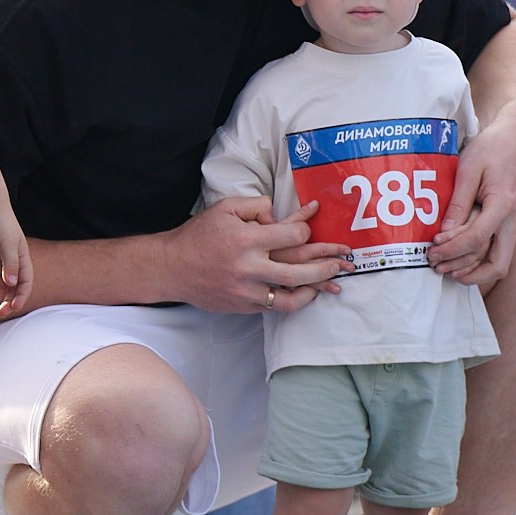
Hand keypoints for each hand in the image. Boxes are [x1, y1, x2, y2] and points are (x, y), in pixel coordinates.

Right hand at [169, 196, 351, 313]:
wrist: (172, 267)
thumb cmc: (200, 235)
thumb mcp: (226, 208)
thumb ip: (256, 207)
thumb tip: (279, 216)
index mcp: (246, 239)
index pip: (292, 235)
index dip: (307, 228)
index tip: (313, 225)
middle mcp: (248, 267)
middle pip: (298, 270)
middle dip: (326, 265)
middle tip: (343, 261)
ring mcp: (246, 291)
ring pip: (289, 296)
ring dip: (315, 290)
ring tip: (331, 284)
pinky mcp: (242, 306)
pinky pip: (274, 307)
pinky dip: (293, 301)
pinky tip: (305, 295)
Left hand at [428, 107, 515, 287]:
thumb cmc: (493, 148)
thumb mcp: (469, 168)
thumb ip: (458, 202)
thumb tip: (444, 233)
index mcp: (504, 204)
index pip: (478, 239)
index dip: (452, 248)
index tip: (432, 248)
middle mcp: (514, 221)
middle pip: (497, 265)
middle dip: (467, 274)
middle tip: (439, 268)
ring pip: (499, 263)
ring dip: (472, 270)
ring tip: (444, 267)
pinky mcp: (511, 226)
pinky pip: (497, 251)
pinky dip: (478, 261)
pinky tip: (458, 259)